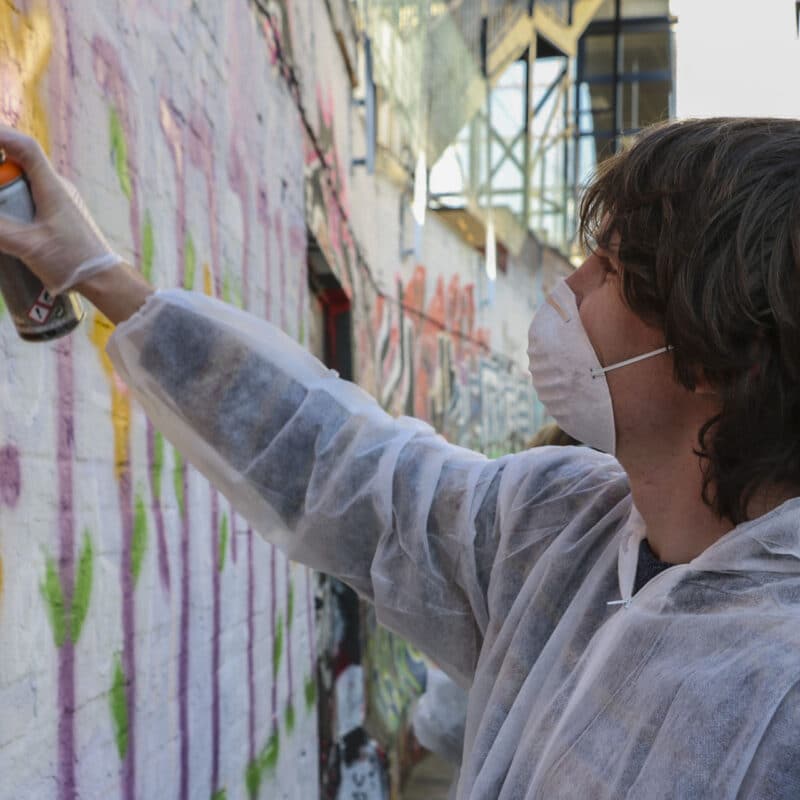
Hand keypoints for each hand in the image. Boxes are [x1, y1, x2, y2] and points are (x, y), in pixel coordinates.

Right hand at [0, 125, 123, 294]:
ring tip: (5, 207)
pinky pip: (31, 195)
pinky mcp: (59, 214)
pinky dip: (13, 199)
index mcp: (53, 189)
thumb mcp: (29, 246)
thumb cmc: (73, 262)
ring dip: (6, 187)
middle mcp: (58, 188)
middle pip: (20, 161)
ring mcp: (60, 201)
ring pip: (24, 180)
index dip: (1, 135)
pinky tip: (8, 217)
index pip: (26, 148)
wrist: (103, 279)